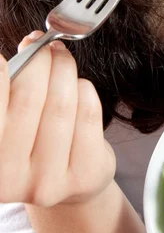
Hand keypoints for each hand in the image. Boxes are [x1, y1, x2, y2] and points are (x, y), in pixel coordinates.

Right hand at [0, 32, 115, 206]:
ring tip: (61, 58)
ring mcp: (47, 180)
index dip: (3, 66)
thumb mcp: (10, 119)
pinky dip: (84, 89)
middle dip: (41, 59)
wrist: (64, 189)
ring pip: (62, 102)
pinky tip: (78, 86)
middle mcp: (9, 176)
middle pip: (30, 95)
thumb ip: (12, 84)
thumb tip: (31, 43)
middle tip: (45, 47)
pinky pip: (87, 113)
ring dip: (64, 69)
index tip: (16, 50)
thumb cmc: (30, 142)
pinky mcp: (82, 176)